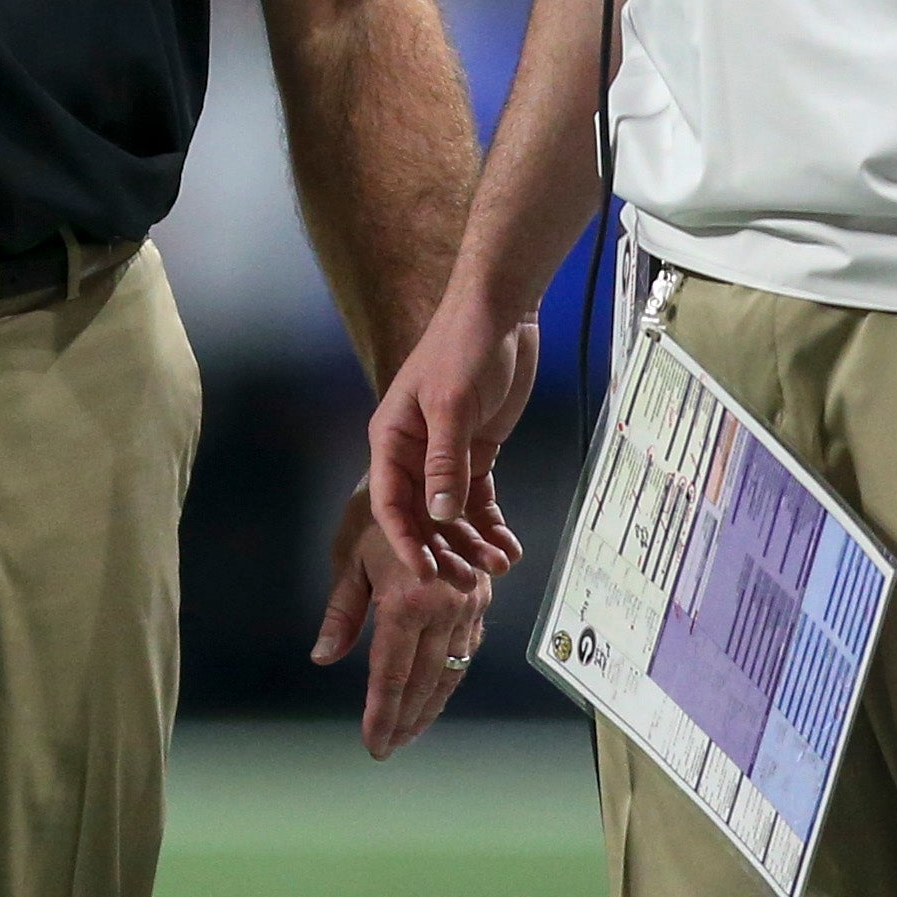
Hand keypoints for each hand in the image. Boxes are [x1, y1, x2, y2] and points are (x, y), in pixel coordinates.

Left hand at [310, 487, 492, 758]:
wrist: (427, 470)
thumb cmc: (376, 512)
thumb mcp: (349, 558)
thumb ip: (341, 613)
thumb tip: (322, 657)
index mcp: (406, 601)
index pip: (390, 674)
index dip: (381, 713)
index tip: (373, 744)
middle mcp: (444, 608)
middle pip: (423, 681)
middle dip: (406, 718)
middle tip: (390, 746)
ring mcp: (468, 604)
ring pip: (451, 670)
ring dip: (430, 705)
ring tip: (410, 730)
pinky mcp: (481, 598)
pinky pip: (468, 648)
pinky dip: (451, 676)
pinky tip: (436, 691)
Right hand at [365, 289, 536, 577]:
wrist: (502, 312)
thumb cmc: (463, 347)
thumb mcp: (452, 403)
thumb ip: (445, 461)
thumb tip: (438, 516)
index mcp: (392, 439)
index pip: (389, 501)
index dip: (404, 540)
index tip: (424, 573)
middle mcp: (414, 453)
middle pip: (421, 516)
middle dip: (443, 551)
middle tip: (466, 584)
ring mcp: (446, 454)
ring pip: (451, 513)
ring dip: (470, 543)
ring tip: (498, 567)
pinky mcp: (477, 451)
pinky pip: (478, 497)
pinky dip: (491, 523)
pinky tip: (507, 545)